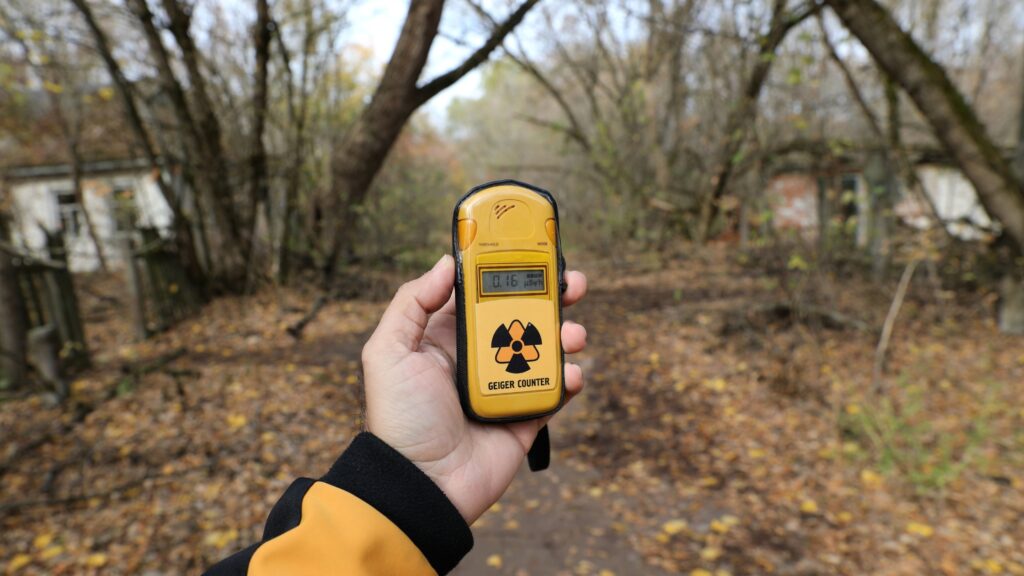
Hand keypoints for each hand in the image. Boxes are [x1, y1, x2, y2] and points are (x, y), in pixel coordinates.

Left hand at [362, 254, 587, 523]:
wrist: (422, 485)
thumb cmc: (399, 420)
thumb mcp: (387, 352)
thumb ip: (412, 303)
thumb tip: (446, 263)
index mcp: (446, 337)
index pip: (481, 293)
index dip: (506, 271)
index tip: (531, 251)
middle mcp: (477, 356)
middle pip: (522, 315)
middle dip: (552, 296)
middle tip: (572, 283)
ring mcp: (504, 385)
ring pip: (545, 349)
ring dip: (567, 335)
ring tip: (573, 335)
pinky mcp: (525, 415)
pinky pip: (556, 390)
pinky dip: (570, 378)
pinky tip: (571, 373)